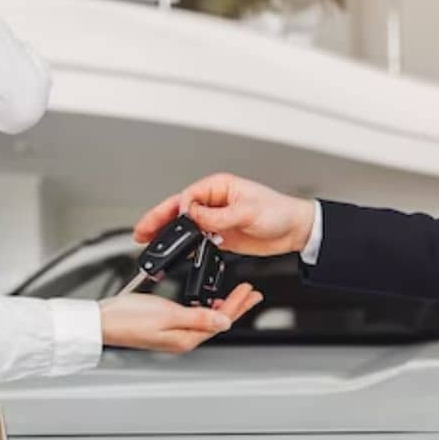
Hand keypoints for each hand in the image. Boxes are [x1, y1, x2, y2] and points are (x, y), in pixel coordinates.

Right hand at [99, 282, 262, 352]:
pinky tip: (207, 302)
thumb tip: (224, 323)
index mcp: (185, 338)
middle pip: (217, 322)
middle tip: (252, 294)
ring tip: (236, 297)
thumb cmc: (127, 319)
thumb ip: (197, 318)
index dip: (237, 305)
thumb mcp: (167, 314)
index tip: (249, 292)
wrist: (101, 322)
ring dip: (223, 307)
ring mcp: (174, 334)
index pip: (220, 321)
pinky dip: (206, 308)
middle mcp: (182, 339)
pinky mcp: (165, 327)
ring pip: (207, 319)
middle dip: (236, 307)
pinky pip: (194, 318)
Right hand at [134, 174, 315, 255]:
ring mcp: (217, 219)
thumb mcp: (247, 212)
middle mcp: (215, 201)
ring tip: (151, 243)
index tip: (174, 223)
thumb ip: (218, 216)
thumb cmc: (279, 211)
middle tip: (142, 231)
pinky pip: (198, 239)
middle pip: (180, 210)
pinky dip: (185, 246)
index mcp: (219, 187)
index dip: (178, 210)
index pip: (188, 196)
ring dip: (170, 235)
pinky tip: (175, 252)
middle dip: (160, 220)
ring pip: (186, 226)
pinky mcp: (221, 235)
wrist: (296, 230)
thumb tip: (193, 216)